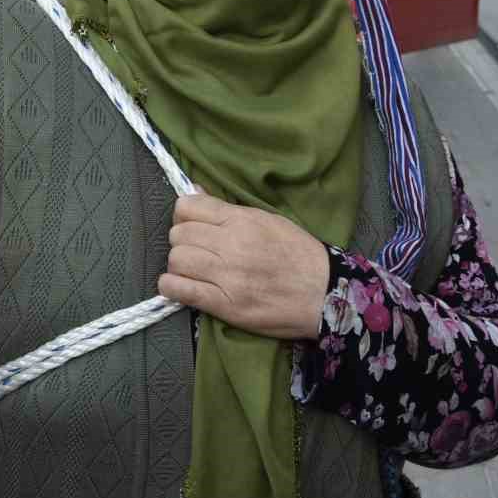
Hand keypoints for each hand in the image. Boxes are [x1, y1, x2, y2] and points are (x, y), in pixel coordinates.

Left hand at [159, 194, 330, 340]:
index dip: (184, 215)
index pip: (188, 206)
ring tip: (194, 270)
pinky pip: (180, 290)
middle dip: (182, 241)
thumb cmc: (298, 254)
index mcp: (242, 221)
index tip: (192, 224)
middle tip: (197, 251)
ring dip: (180, 265)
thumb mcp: (267, 220)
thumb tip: (193, 192)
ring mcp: (226, 276)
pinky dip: (172, 286)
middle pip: (178, 234)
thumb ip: (227, 209)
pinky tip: (180, 285)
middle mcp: (231, 245)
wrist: (325, 294)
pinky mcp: (225, 305)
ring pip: (176, 260)